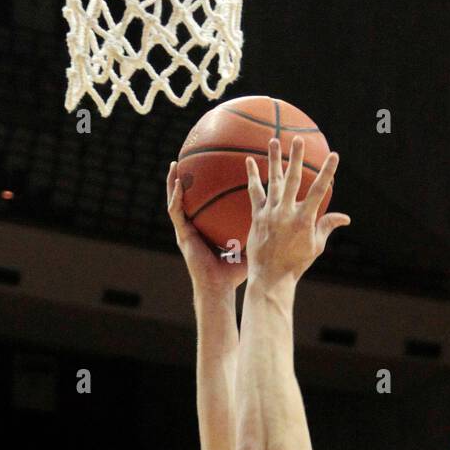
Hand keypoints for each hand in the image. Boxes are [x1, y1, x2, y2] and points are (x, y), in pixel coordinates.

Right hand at [166, 160, 248, 296]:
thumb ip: (257, 230)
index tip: (209, 171)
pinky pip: (176, 212)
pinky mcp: (182, 236)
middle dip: (187, 180)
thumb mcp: (248, 246)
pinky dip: (176, 196)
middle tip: (189, 159)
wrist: (219, 289)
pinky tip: (179, 182)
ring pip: (176, 202)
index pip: (204, 206)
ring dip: (173, 183)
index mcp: (207, 231)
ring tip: (174, 164)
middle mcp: (194, 229)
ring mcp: (186, 232)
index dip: (204, 189)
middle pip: (188, 199)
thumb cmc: (235, 274)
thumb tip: (277, 214)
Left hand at [244, 138, 349, 284]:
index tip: (334, 155)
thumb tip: (345, 218)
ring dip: (274, 159)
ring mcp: (271, 213)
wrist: (271, 277)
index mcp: (305, 220)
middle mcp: (287, 213)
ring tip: (273, 140)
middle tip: (298, 139)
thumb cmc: (296, 264)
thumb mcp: (316, 246)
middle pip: (293, 179)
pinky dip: (253, 176)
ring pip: (273, 181)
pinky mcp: (258, 216)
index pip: (319, 190)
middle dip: (296, 158)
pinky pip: (254, 192)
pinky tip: (250, 161)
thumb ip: (327, 226)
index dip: (327, 172)